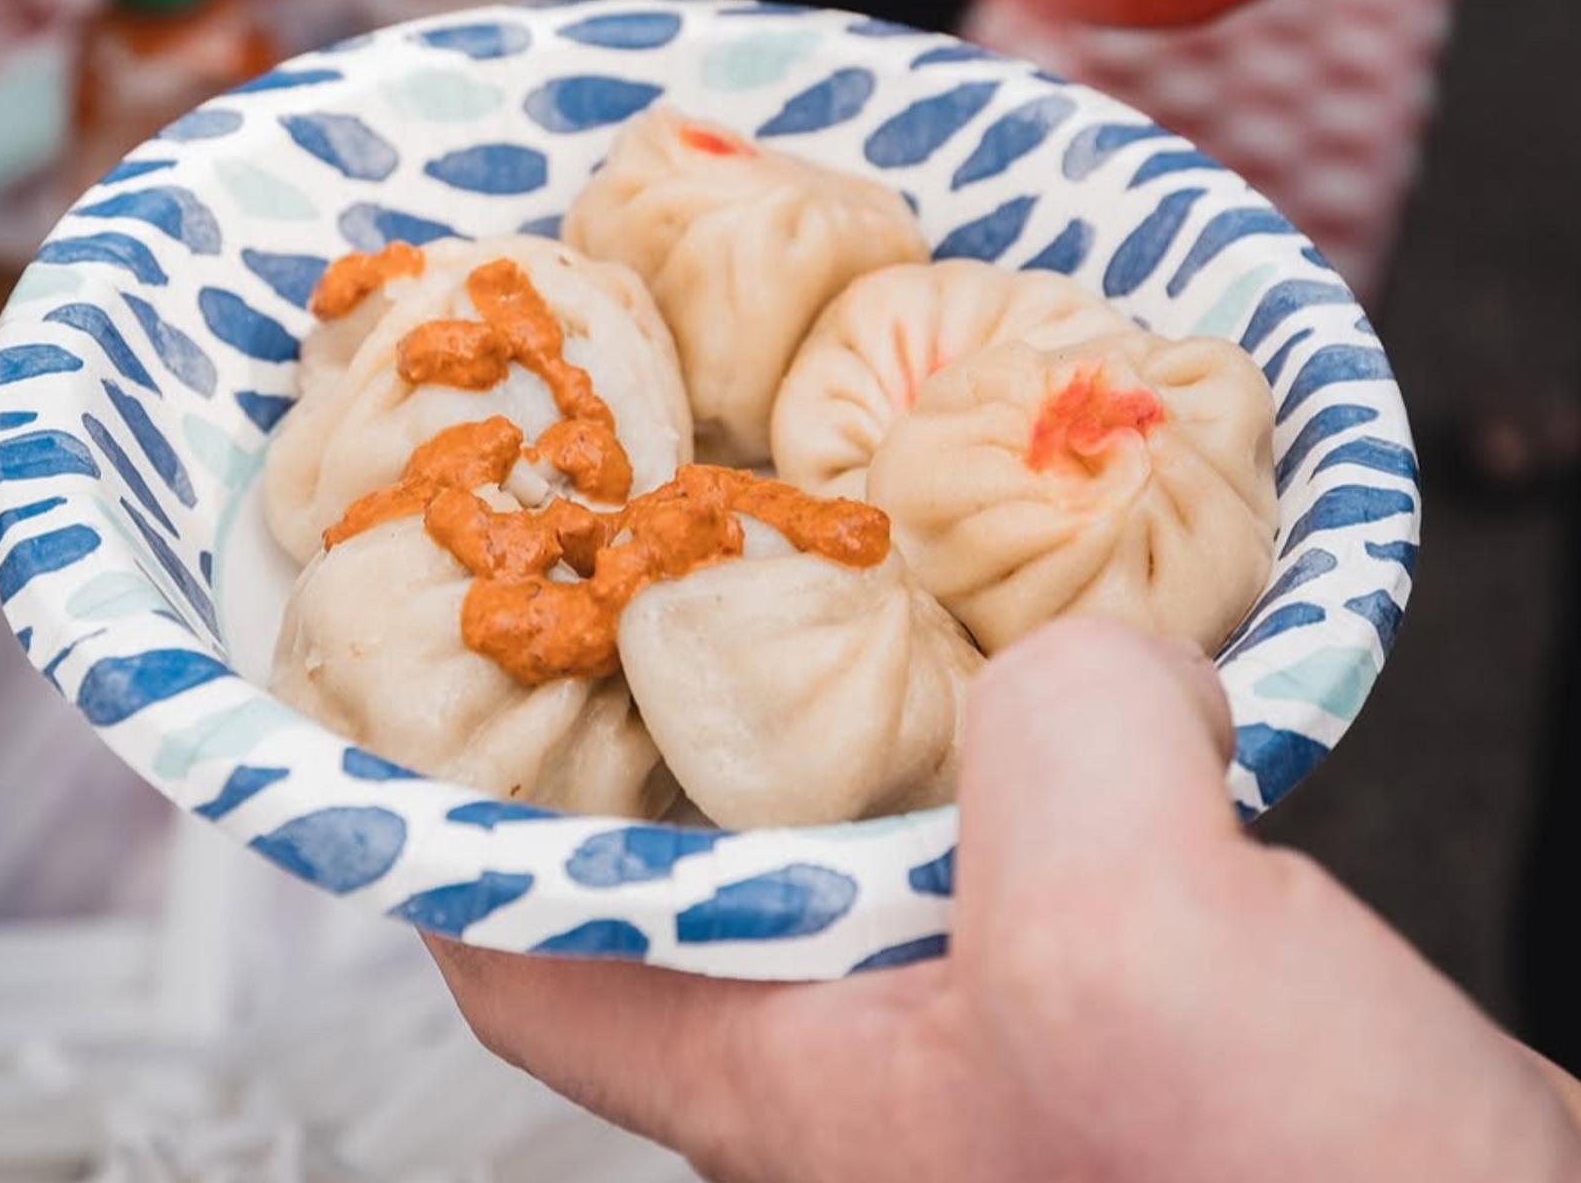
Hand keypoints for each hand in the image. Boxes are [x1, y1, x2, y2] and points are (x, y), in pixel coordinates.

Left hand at [427, 620, 1580, 1182]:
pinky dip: (1047, 702)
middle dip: (680, 670)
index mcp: (783, 1067)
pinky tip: (1096, 621)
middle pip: (702, 830)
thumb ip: (1056, 727)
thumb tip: (1097, 647)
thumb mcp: (1119, 938)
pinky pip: (1044, 796)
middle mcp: (868, 1033)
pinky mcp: (1135, 959)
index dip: (462, 804)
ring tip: (877, 521)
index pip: (527, 938)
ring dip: (886, 670)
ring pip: (885, 795)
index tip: (444, 656)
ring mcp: (1004, 992)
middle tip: (675, 513)